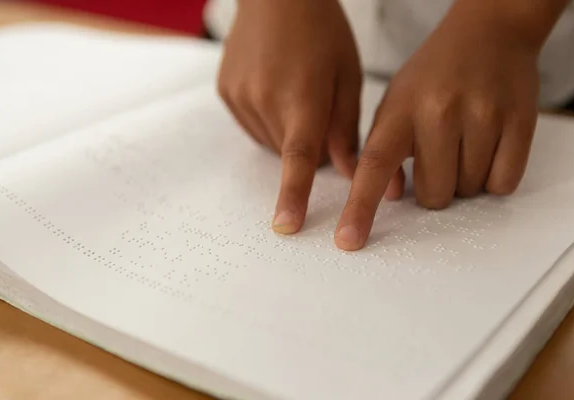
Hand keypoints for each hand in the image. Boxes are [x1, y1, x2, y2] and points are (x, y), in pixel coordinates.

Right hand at [217, 0, 361, 233]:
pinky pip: (252, 126)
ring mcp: (240, 95)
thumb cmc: (321, 29)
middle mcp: (264, 98)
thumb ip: (346, 129)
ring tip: (294, 90)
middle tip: (317, 105)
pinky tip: (275, 88)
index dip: (293, 194)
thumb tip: (347, 174)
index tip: (285, 226)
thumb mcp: (347, 74)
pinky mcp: (226, 92)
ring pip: (270, 142)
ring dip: (287, 132)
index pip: (298, 157)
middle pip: (289, 152)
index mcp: (302, 94)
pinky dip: (268, 120)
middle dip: (309, 142)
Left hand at [334, 3, 540, 250]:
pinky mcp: (518, 122)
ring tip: (463, 141)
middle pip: (433, 195)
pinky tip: (488, 146)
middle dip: (433, 187)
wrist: (488, 33)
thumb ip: (384, 148)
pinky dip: (494, 176)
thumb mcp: (395, 102)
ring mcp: (481, 116)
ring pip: (469, 191)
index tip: (348, 241)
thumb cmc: (435, 74)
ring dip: (464, 179)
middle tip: (439, 155)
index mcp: (400, 110)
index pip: (374, 166)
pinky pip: (503, 183)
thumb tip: (391, 195)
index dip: (360, 208)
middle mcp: (439, 113)